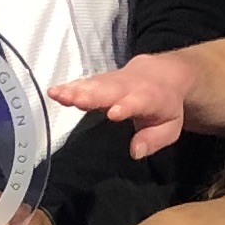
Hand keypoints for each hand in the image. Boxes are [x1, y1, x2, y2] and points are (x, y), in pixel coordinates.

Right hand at [51, 53, 197, 158]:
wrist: (162, 73)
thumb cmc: (164, 105)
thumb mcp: (170, 126)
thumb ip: (154, 139)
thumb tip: (135, 151)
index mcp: (149, 97)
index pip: (138, 101)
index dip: (126, 106)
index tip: (113, 113)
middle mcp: (128, 86)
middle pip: (109, 90)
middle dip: (93, 95)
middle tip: (75, 99)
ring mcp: (112, 81)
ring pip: (94, 85)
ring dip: (75, 89)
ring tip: (57, 94)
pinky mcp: (99, 80)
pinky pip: (84, 83)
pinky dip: (69, 87)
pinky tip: (54, 92)